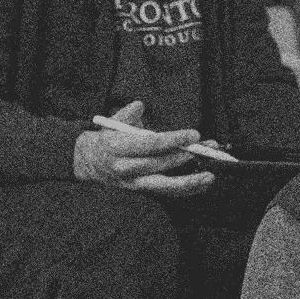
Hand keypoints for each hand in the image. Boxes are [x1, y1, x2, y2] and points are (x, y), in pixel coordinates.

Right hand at [71, 100, 214, 194]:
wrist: (89, 161)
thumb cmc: (108, 137)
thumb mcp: (113, 121)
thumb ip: (128, 113)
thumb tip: (140, 106)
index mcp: (117, 147)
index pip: (149, 144)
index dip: (173, 139)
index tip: (193, 134)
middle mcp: (125, 168)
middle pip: (159, 164)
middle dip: (185, 156)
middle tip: (208, 148)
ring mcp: (133, 182)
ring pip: (164, 185)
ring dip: (190, 180)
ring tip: (210, 175)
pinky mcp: (141, 191)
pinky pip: (166, 192)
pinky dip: (186, 189)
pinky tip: (202, 183)